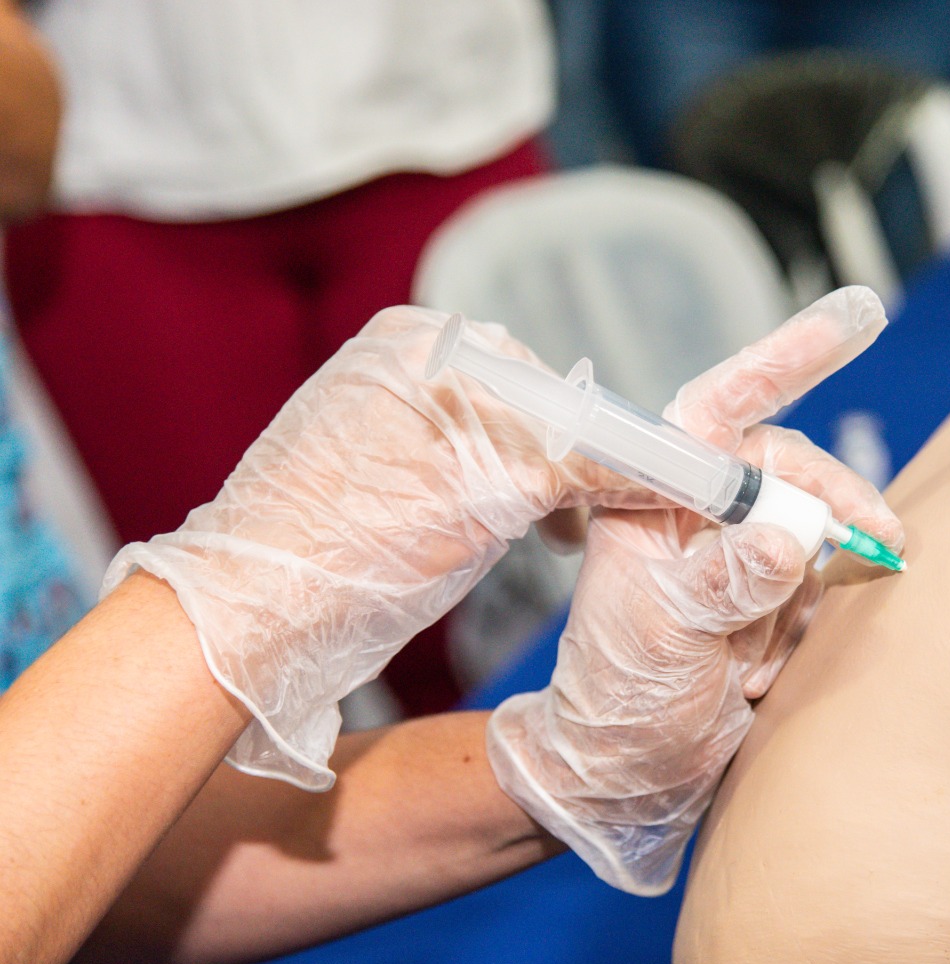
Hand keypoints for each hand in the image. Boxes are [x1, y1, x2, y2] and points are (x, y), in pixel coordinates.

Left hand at [103, 304, 741, 789]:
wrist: (251, 616)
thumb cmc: (358, 549)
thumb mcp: (492, 496)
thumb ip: (589, 465)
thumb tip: (678, 469)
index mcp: (419, 341)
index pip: (549, 381)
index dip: (603, 441)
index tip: (648, 490)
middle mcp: (399, 363)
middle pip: (530, 410)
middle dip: (572, 469)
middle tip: (597, 527)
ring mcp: (382, 414)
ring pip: (500, 445)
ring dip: (539, 493)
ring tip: (555, 541)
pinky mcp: (372, 465)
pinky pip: (463, 470)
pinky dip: (498, 505)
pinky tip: (512, 541)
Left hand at [486, 290, 902, 895]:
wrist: (631, 778)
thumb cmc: (619, 697)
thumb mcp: (663, 634)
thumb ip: (726, 581)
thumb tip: (795, 533)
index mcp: (655, 496)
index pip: (723, 409)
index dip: (789, 357)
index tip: (859, 316)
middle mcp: (701, 514)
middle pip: (792, 472)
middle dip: (837, 509)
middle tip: (881, 542)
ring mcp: (740, 556)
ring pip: (820, 532)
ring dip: (820, 589)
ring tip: (762, 655)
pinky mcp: (774, 598)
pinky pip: (827, 586)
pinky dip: (818, 626)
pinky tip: (767, 673)